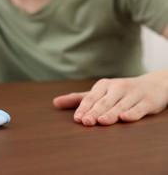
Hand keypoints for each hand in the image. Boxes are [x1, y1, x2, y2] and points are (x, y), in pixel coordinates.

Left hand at [53, 72, 167, 125]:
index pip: (91, 98)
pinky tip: (125, 118)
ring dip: (111, 113)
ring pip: (120, 106)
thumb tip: (55, 103)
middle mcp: (118, 88)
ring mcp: (133, 94)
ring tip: (102, 121)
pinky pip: (139, 108)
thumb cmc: (120, 92)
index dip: (84, 108)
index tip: (78, 119)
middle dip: (95, 112)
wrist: (153, 85)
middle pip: (104, 102)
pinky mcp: (147, 102)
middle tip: (86, 122)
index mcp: (104, 85)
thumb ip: (78, 99)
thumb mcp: (99, 92)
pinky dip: (132, 113)